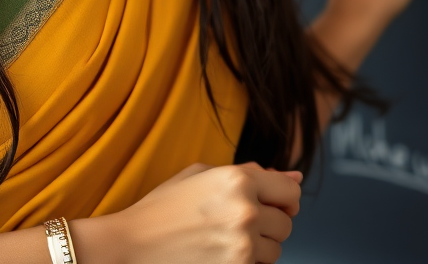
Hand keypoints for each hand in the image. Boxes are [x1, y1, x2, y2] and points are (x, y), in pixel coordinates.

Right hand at [79, 162, 300, 263]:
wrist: (133, 244)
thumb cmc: (164, 207)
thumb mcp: (202, 173)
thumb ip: (251, 172)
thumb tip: (294, 177)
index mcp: (237, 179)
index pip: (290, 190)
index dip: (283, 197)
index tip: (273, 201)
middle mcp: (245, 211)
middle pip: (286, 223)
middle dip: (269, 222)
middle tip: (238, 220)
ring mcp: (242, 246)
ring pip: (276, 250)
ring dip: (259, 246)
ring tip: (226, 238)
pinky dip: (247, 263)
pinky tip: (221, 253)